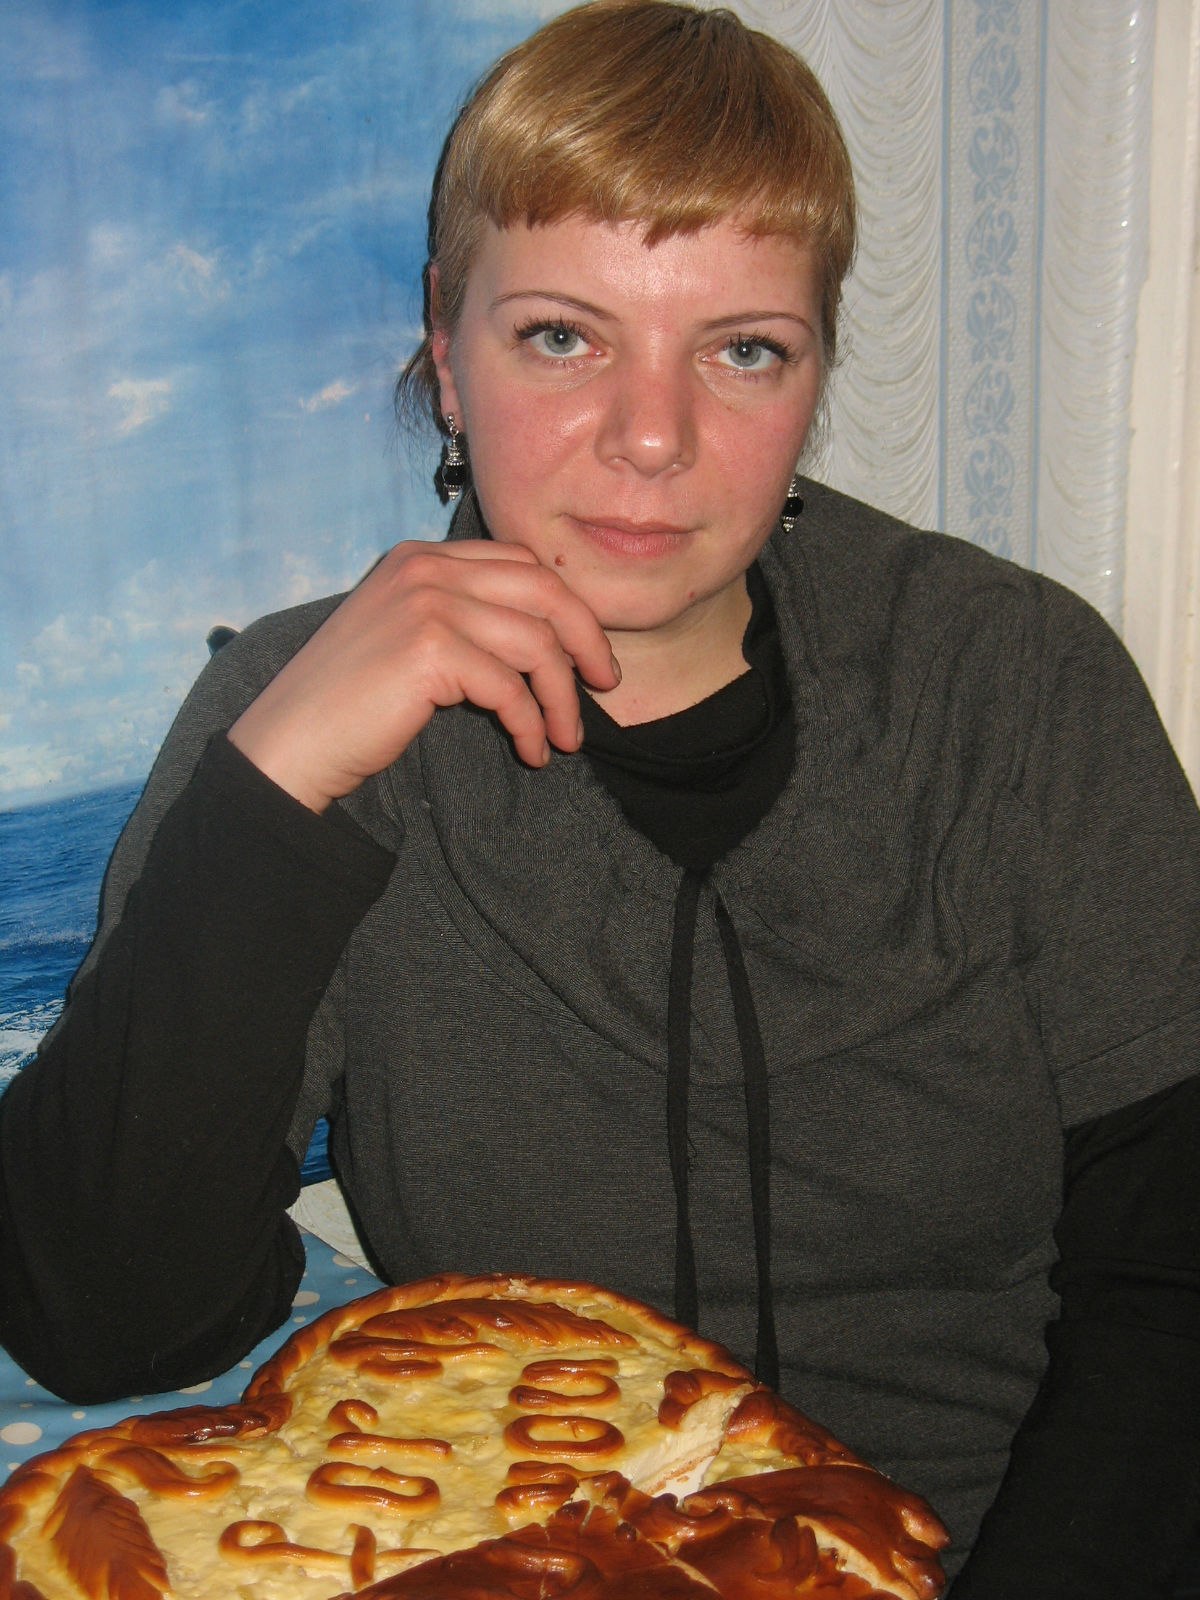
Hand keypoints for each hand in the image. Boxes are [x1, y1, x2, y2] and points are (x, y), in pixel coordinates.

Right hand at [228, 539, 619, 810]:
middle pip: (545, 588)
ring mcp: (426, 603)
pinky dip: (530, 724)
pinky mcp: (429, 649)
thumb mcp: (410, 638)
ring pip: (536, 642)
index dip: (568, 608)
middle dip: (586, 639)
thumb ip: (464, 619)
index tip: (588, 655)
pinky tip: (530, 750)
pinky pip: (510, 687)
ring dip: (561, 697)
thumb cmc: (351, 703)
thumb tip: (547, 640)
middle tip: (605, 686)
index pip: (522, 563)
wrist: (292, 741)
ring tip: (566, 739)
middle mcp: (425, 568)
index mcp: (422, 557)